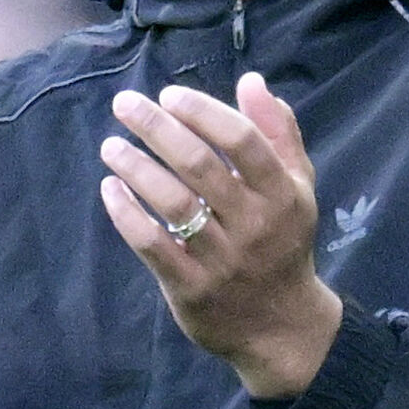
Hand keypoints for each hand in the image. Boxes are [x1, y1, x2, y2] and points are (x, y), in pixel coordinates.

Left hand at [99, 72, 341, 397]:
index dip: (203, 112)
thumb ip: (278, 133)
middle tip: (125, 104)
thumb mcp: (298, 187)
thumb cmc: (284, 242)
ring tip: (111, 145)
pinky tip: (110, 187)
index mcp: (282, 194)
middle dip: (157, 128)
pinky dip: (127, 213)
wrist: (283, 327)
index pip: (242, 141)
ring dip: (136, 167)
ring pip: (173, 203)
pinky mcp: (192, 288)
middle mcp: (254, 224)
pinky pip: (152, 244)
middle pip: (200, 165)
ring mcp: (222, 259)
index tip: (170, 95)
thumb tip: (252, 81)